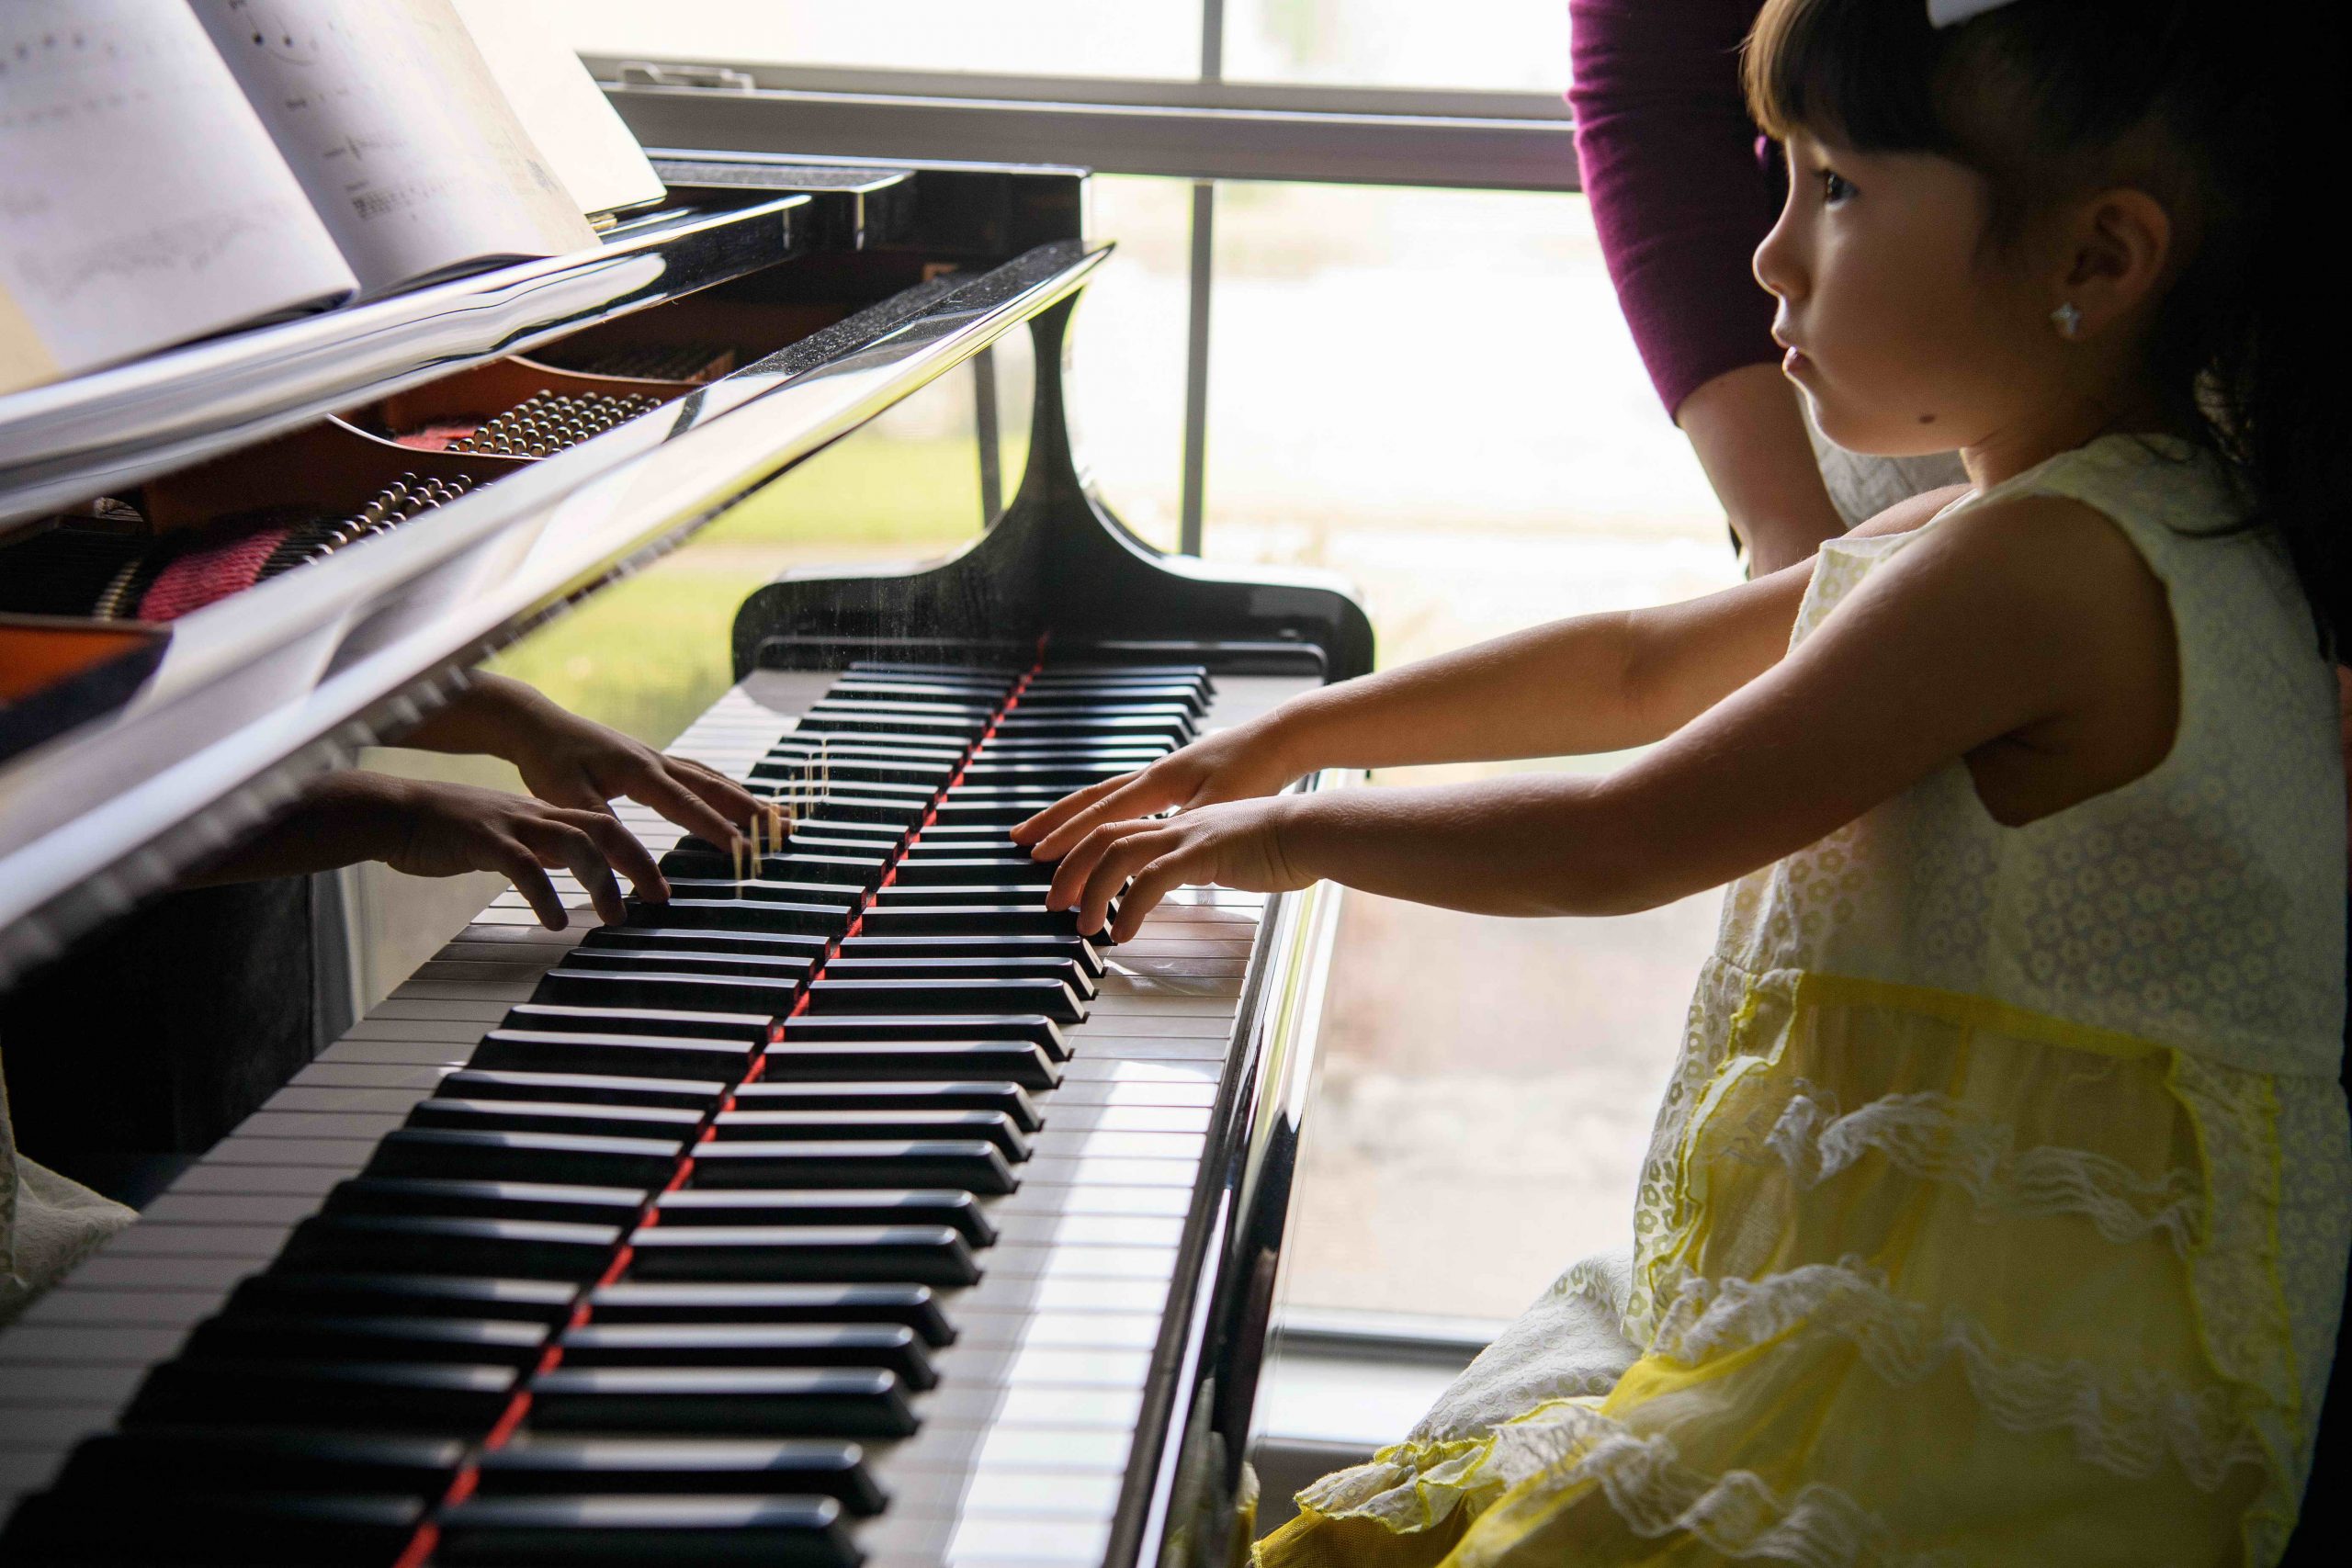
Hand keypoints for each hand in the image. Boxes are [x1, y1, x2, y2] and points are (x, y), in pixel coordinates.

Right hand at [382, 776, 666, 929]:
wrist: (393, 813)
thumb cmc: (445, 831)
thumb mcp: (505, 837)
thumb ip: (539, 849)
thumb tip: (569, 868)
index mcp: (541, 814)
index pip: (604, 824)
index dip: (637, 853)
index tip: (659, 885)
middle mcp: (533, 814)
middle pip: (603, 828)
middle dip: (638, 862)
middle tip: (660, 897)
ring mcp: (510, 824)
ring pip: (573, 843)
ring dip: (601, 882)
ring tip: (615, 916)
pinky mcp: (483, 841)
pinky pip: (524, 866)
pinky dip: (545, 895)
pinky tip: (555, 921)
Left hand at [429, 675, 764, 851]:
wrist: (535, 724)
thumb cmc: (547, 762)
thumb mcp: (567, 798)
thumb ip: (601, 828)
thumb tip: (630, 861)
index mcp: (640, 772)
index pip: (689, 805)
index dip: (719, 830)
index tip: (747, 850)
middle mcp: (657, 761)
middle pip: (715, 787)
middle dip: (753, 810)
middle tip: (788, 828)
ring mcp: (657, 758)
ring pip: (712, 778)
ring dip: (746, 797)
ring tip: (778, 814)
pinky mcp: (651, 760)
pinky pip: (699, 775)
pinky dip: (725, 788)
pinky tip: (734, 797)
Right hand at [1012, 718, 1304, 861]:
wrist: (1281, 740)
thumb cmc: (1256, 773)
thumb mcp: (1221, 807)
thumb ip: (1183, 829)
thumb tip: (1150, 856)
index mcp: (1157, 782)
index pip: (1101, 813)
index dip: (1068, 837)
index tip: (1038, 856)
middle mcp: (1151, 775)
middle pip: (1089, 800)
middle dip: (1053, 822)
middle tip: (1019, 841)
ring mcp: (1161, 776)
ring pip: (1103, 796)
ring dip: (1072, 816)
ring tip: (1047, 833)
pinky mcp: (1175, 780)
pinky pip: (1123, 798)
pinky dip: (1101, 813)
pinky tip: (1100, 825)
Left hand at [1043, 796, 1312, 941]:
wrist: (1314, 830)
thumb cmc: (1282, 846)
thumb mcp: (1230, 854)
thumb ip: (1203, 862)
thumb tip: (1190, 880)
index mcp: (1179, 822)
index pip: (1116, 828)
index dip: (1082, 849)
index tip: (1061, 878)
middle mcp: (1175, 823)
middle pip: (1102, 836)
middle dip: (1070, 869)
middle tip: (1054, 904)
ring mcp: (1188, 835)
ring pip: (1117, 854)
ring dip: (1093, 891)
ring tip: (1083, 927)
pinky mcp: (1203, 853)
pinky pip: (1152, 880)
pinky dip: (1130, 907)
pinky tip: (1122, 933)